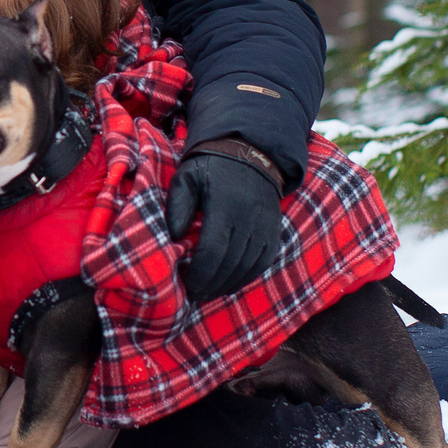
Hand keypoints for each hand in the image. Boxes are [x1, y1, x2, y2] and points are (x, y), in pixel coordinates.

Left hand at [166, 144, 285, 300]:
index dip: (199, 273)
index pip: (213, 251)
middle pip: (229, 264)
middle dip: (210, 284)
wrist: (250, 153)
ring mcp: (265, 227)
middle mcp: (249, 219)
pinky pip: (262, 263)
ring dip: (226, 285)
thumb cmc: (211, 167)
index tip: (186, 283)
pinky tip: (229, 284)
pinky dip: (245, 278)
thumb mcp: (187, 177)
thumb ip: (177, 206)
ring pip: (247, 268)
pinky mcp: (273, 232)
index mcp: (225, 206)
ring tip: (207, 292)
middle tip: (193, 294)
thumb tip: (173, 238)